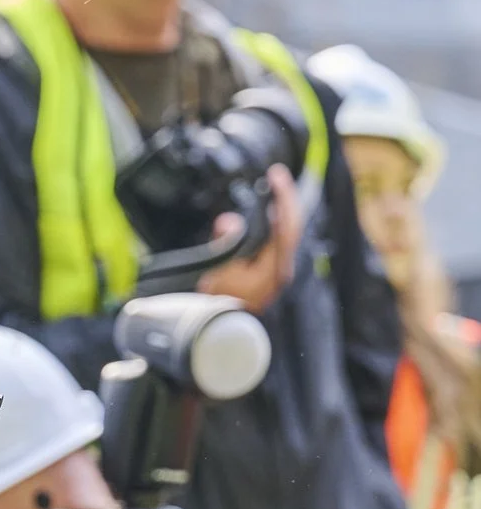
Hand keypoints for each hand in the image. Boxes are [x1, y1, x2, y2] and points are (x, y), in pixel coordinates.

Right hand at [196, 165, 301, 314]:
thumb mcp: (217, 274)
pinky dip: (272, 222)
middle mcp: (282, 268)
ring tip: (272, 188)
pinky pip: (277, 240)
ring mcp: (277, 270)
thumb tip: (228, 222)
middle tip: (276, 175)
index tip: (274, 177)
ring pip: (287, 231)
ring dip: (280, 209)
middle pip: (292, 226)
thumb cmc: (218, 306)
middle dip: (285, 199)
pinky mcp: (270, 272)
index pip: (287, 226)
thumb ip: (225, 246)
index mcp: (275, 269)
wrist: (221, 333)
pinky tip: (265, 213)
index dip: (283, 198)